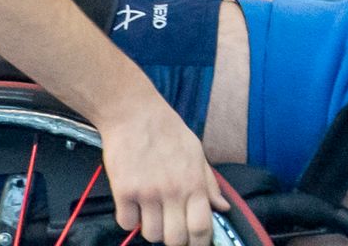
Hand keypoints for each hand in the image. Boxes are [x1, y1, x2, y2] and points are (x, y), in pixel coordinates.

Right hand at [99, 99, 230, 245]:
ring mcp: (147, 193)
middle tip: (170, 228)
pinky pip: (127, 223)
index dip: (199, 242)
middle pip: (175, 239)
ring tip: (151, 211)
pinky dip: (129, 219)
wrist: (134, 114)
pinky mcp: (124, 192)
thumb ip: (209, 184)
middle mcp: (172, 192)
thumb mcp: (196, 153)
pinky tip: (133, 204)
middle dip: (174, 239)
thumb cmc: (168, 131)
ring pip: (150, 234)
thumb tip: (223, 207)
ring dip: (151, 228)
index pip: (201, 228)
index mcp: (194, 183)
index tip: (195, 242)